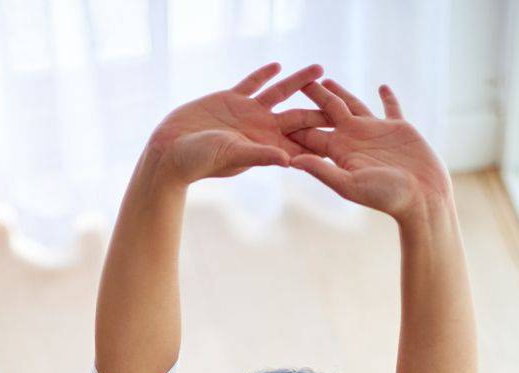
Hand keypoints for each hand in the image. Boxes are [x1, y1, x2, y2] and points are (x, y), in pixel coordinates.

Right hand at [147, 61, 329, 184]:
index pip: (301, 141)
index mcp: (266, 147)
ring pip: (280, 94)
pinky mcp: (230, 100)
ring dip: (300, 82)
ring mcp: (247, 114)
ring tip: (321, 69)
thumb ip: (261, 156)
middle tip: (345, 97)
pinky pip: (253, 84)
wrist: (172, 151)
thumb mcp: (234, 157)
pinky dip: (265, 75)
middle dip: (321, 107)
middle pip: (298, 116)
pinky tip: (278, 66)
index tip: (346, 129)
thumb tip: (290, 161)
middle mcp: (261, 130)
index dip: (323, 135)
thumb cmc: (201, 161)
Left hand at [287, 77, 452, 221]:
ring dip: (340, 93)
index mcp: (340, 153)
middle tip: (296, 82)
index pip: (311, 135)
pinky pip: (391, 108)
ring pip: (353, 105)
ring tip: (325, 80)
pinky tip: (383, 86)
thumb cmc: (386, 196)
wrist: (421, 197)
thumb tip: (291, 161)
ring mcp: (375, 133)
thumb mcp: (349, 185)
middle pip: (328, 114)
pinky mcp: (398, 128)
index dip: (295, 123)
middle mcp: (354, 140)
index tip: (276, 110)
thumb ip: (322, 171)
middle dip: (313, 99)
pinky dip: (388, 98)